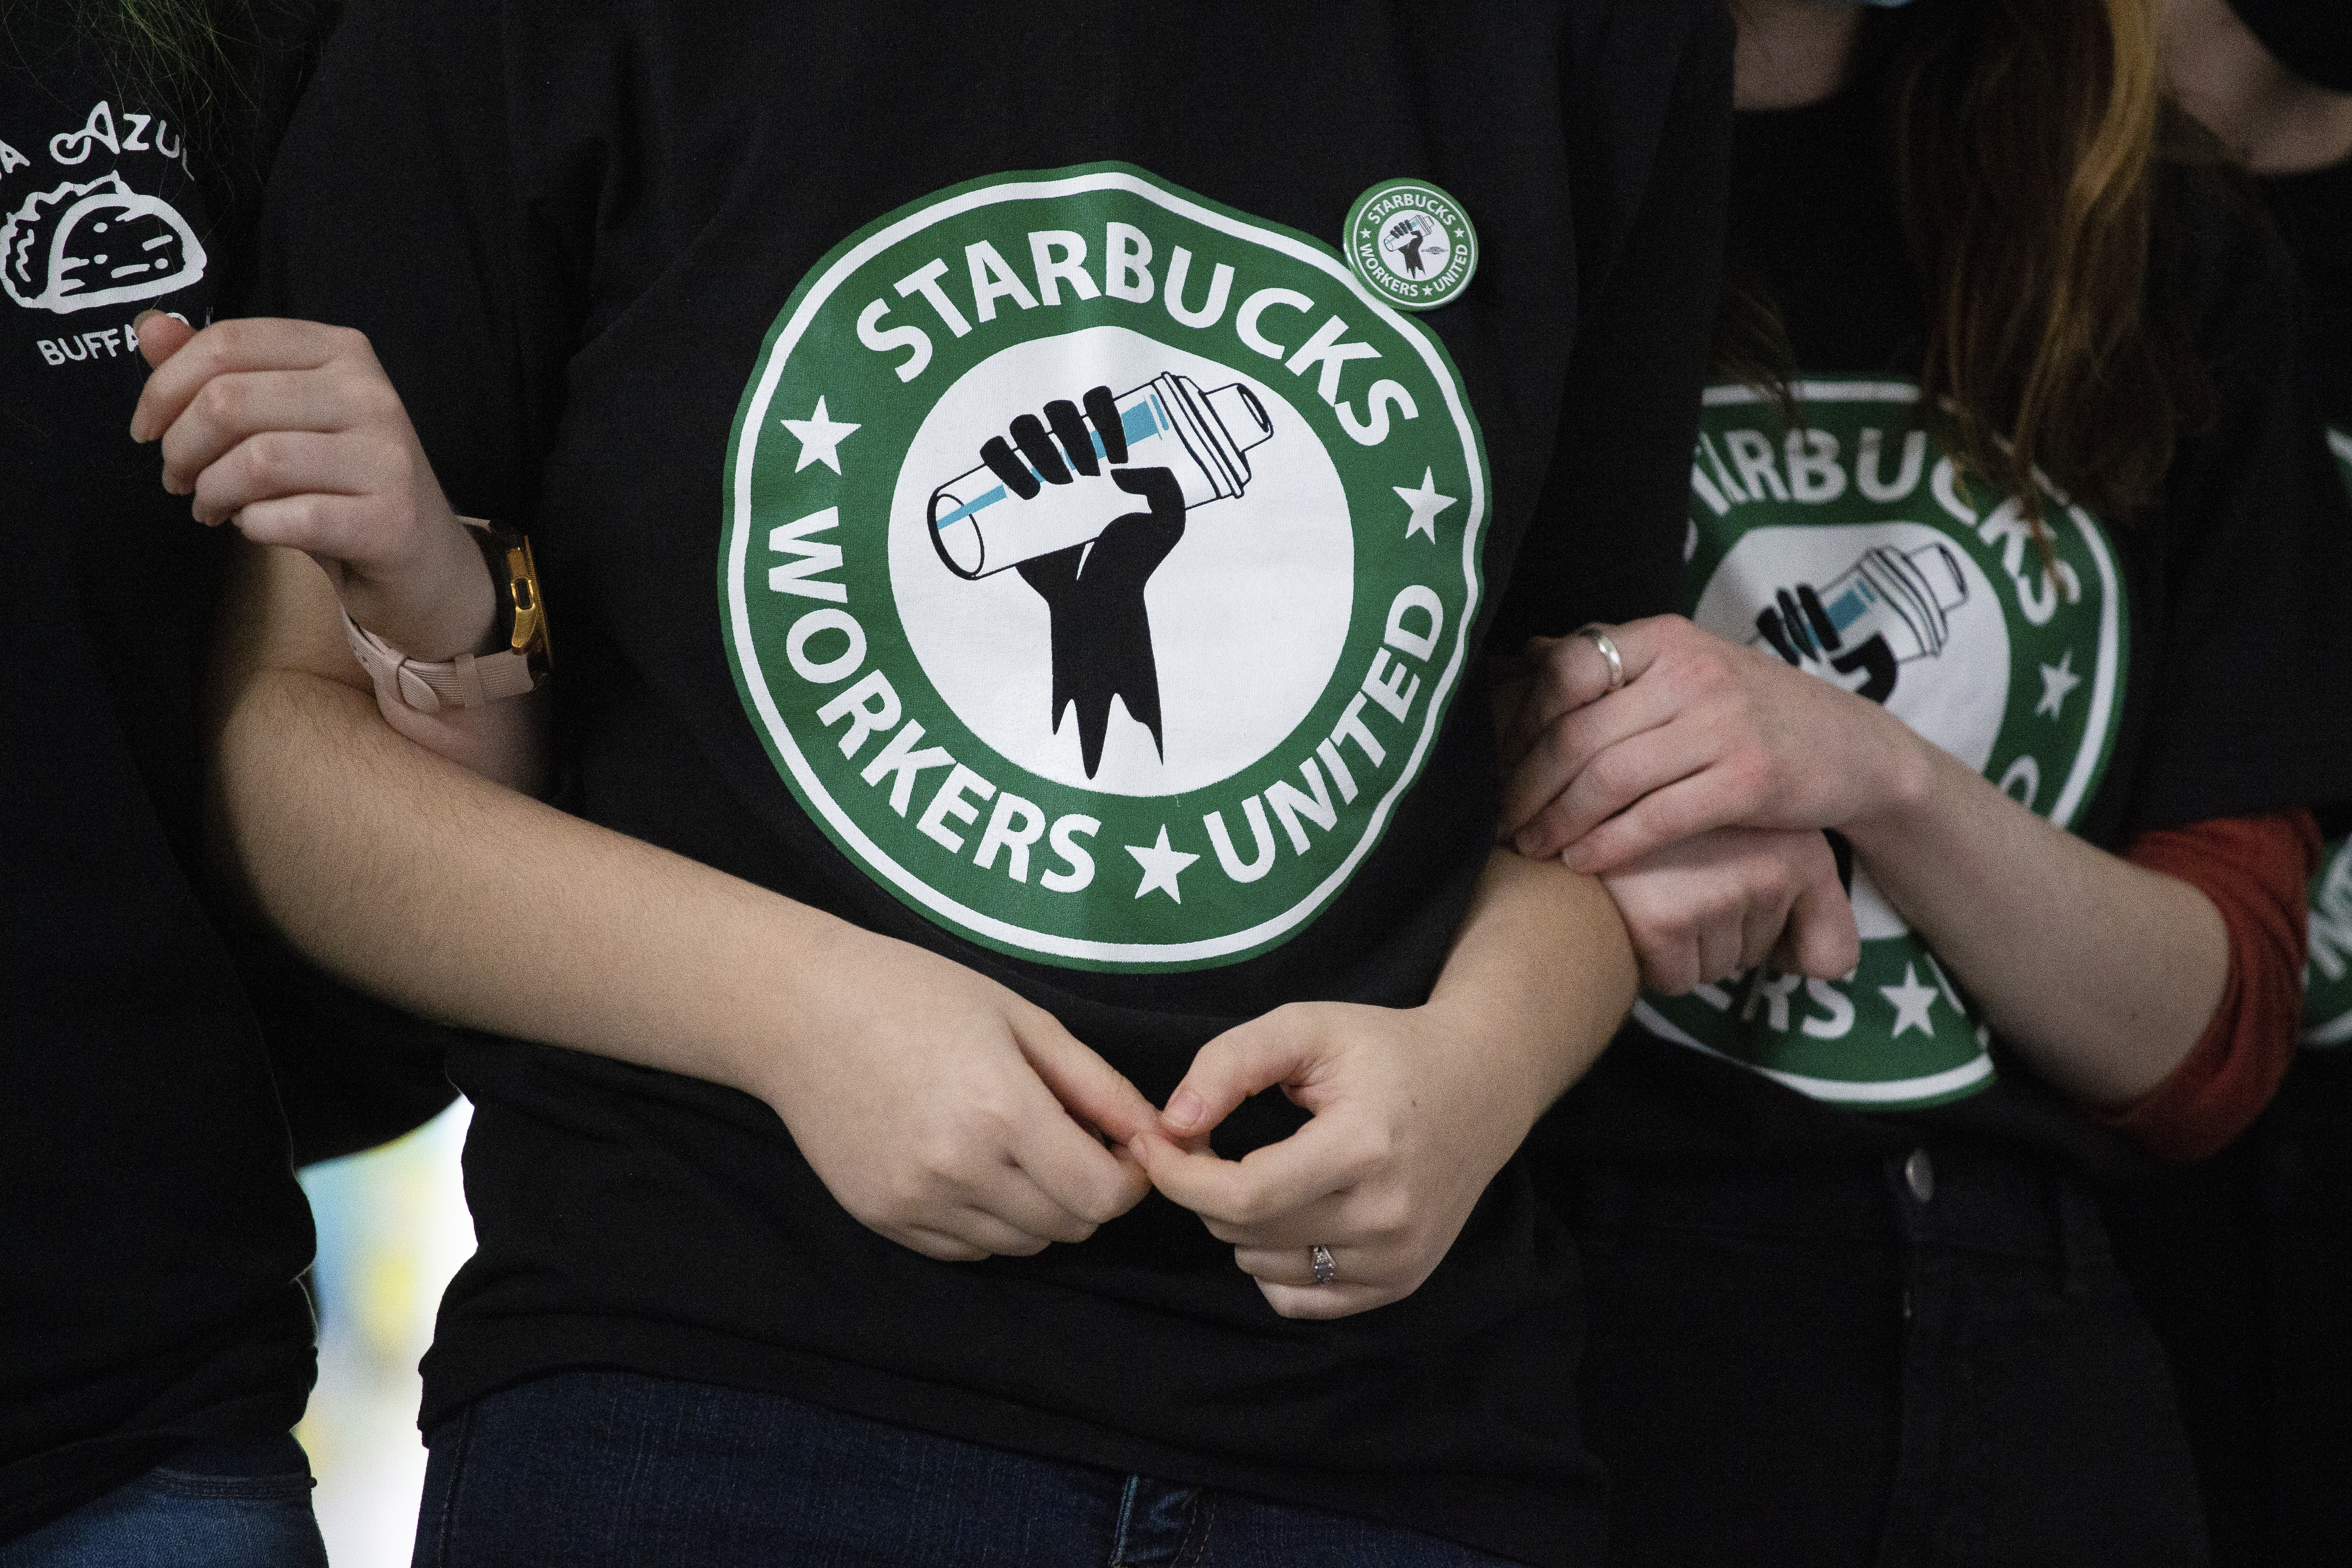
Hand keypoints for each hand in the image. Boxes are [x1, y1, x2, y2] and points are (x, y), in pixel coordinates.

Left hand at [129, 313, 495, 660]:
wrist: (422, 562)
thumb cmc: (339, 484)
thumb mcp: (279, 418)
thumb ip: (217, 371)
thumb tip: (151, 327)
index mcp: (343, 352)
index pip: (228, 343)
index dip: (164, 388)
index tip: (147, 430)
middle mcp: (372, 393)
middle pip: (229, 401)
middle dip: (181, 447)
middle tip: (178, 479)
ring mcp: (388, 457)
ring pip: (255, 461)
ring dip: (212, 492)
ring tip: (212, 508)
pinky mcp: (391, 519)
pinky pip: (288, 518)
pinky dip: (254, 527)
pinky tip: (257, 528)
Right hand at [773, 934, 1157, 1261]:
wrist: (800, 1010)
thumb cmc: (915, 994)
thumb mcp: (1022, 1018)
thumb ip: (1096, 1084)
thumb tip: (1157, 1134)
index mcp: (1002, 1111)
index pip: (1102, 1195)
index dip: (1129, 1178)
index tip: (1121, 1147)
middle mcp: (960, 1170)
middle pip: (1068, 1227)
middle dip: (1089, 1192)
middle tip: (1072, 1141)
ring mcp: (916, 1202)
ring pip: (1021, 1245)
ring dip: (1040, 1209)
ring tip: (1018, 1148)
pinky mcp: (883, 1218)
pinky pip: (966, 1249)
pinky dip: (988, 1222)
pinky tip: (973, 1166)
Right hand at [990, 384, 1187, 779]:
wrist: (1098, 621)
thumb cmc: (1137, 573)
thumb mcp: (1170, 529)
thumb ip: (1171, 490)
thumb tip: (1129, 465)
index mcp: (1104, 457)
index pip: (1092, 410)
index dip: (1096, 409)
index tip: (1111, 440)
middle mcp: (1065, 463)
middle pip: (1052, 418)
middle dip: (1060, 430)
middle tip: (1079, 469)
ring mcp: (1033, 486)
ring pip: (1018, 436)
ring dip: (1027, 443)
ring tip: (1047, 481)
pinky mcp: (1004, 515)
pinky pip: (987, 467)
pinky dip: (993, 456)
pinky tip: (1010, 470)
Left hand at [1133, 1000, 1534, 1319]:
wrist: (1480, 1086)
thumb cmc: (1385, 1051)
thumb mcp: (1306, 1027)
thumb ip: (1231, 1062)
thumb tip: (1172, 1123)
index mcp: (1364, 1148)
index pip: (1243, 1195)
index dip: (1180, 1175)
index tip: (1153, 1142)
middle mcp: (1387, 1216)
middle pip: (1246, 1232)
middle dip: (1203, 1189)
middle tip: (1208, 1143)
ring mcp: (1397, 1259)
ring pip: (1262, 1269)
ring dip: (1239, 1224)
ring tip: (1261, 1169)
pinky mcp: (1399, 1283)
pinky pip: (1298, 1300)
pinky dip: (1272, 1262)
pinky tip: (1290, 1211)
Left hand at [1499, 616, 1925, 872]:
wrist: (1856, 749)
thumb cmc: (1753, 713)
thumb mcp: (1687, 669)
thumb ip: (1615, 666)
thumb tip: (1523, 658)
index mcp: (1666, 639)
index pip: (1564, 671)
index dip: (1517, 723)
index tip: (1490, 765)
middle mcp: (1691, 673)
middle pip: (1577, 732)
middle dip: (1525, 785)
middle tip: (1496, 822)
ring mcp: (1724, 725)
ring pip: (1610, 777)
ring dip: (1558, 820)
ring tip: (1530, 848)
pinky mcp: (1750, 779)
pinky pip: (1657, 817)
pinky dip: (1610, 844)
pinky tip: (1583, 862)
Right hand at [1598, 827, 1858, 992]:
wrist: (1575, 805)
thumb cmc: (1665, 827)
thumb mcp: (1752, 839)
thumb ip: (1806, 902)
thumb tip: (1827, 969)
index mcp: (1801, 845)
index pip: (1833, 957)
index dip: (1789, 953)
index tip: (1753, 919)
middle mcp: (1770, 866)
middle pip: (1760, 959)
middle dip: (1723, 936)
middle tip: (1683, 882)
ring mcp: (1717, 893)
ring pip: (1717, 969)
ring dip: (1687, 947)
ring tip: (1656, 888)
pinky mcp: (1665, 920)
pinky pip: (1677, 979)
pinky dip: (1653, 960)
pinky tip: (1636, 908)